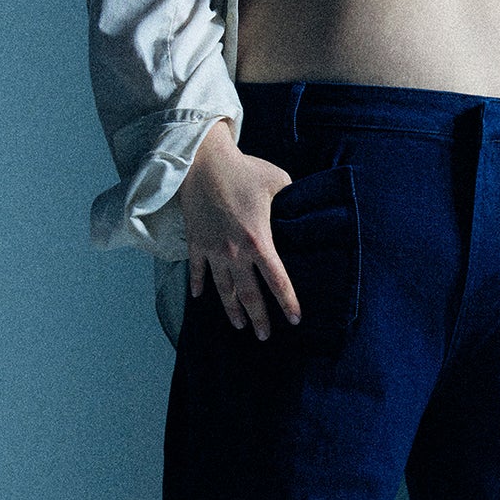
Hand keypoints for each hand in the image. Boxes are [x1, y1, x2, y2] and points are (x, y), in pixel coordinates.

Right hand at [179, 121, 302, 339]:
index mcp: (259, 241)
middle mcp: (235, 253)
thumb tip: (304, 208)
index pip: (277, 280)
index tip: (295, 319)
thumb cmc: (244, 170)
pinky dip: (197, 284)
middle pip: (248, 294)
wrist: (203, 162)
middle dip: (258, 318)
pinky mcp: (195, 242)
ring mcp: (212, 250)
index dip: (287, 302)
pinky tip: (198, 297)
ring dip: (231, 309)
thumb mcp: (278, 181)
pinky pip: (196, 270)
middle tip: (263, 337)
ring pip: (222, 288)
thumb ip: (293, 199)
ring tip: (238, 325)